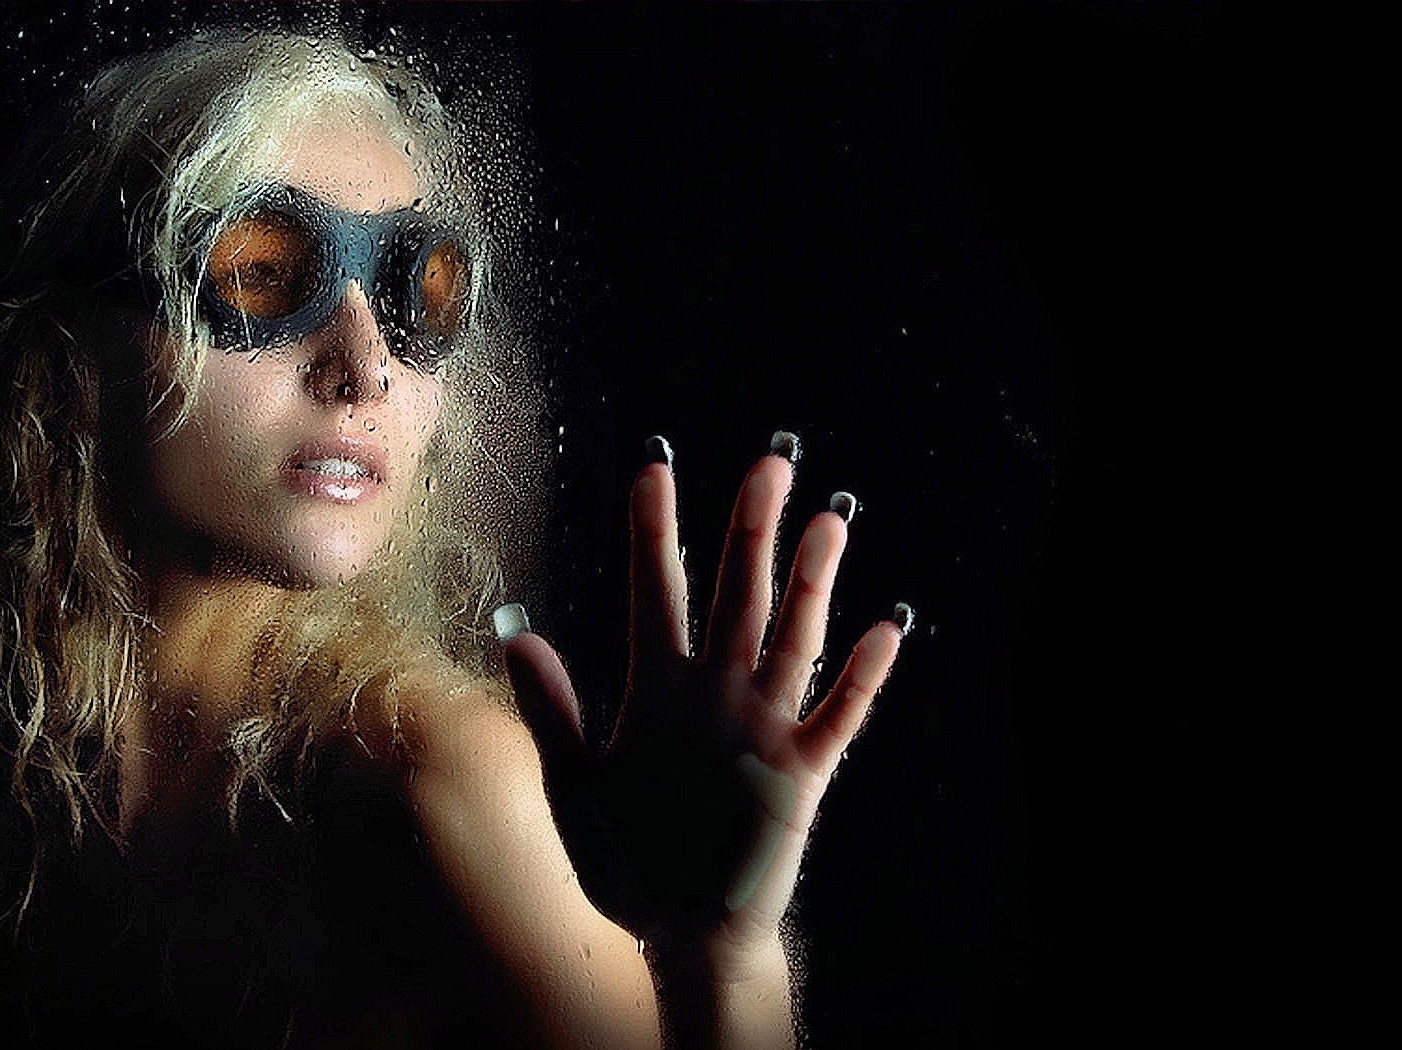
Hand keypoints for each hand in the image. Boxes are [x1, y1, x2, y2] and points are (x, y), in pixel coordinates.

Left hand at [503, 434, 910, 974]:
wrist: (681, 935)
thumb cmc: (627, 864)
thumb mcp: (574, 788)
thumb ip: (551, 713)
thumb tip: (518, 637)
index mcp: (657, 689)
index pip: (657, 591)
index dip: (654, 530)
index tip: (652, 468)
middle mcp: (714, 693)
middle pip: (737, 595)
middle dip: (751, 530)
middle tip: (770, 464)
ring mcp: (763, 727)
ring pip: (791, 638)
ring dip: (811, 582)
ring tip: (828, 520)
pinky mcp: (801, 773)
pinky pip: (838, 716)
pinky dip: (861, 676)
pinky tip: (883, 629)